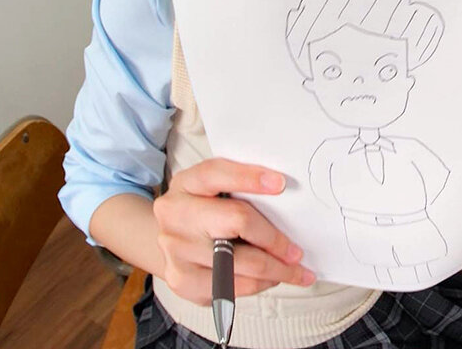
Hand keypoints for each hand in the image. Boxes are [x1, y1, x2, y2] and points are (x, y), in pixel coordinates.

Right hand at [152, 158, 314, 304]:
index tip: (280, 184)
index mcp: (186, 183)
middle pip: (237, 221)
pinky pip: (230, 287)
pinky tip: (270, 279)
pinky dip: (257, 285)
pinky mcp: (182, 281)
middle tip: (298, 252)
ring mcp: (177, 250)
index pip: (217, 174)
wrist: (163, 238)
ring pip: (239, 263)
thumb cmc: (200, 208)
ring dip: (274, 270)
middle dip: (275, 240)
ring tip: (294, 270)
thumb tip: (282, 193)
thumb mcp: (210, 186)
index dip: (250, 178)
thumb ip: (239, 186)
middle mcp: (177, 215)